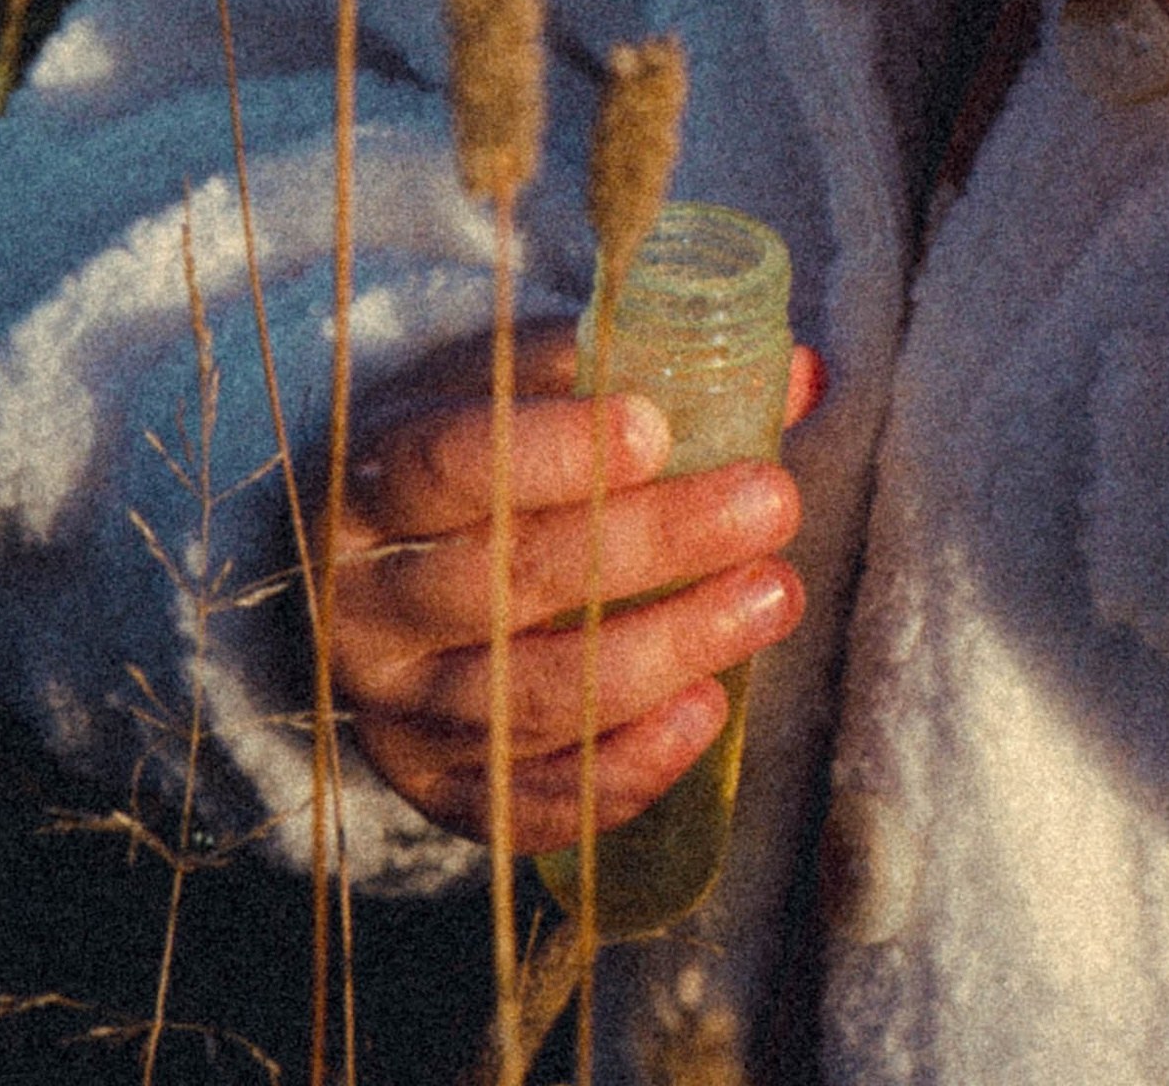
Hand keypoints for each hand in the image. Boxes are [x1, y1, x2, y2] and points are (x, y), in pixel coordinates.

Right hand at [326, 326, 821, 847]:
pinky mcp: (434, 793)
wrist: (365, 571)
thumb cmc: (464, 456)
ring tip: (774, 597)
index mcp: (368, 488)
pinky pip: (532, 803)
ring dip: (670, 650)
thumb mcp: (513, 386)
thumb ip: (633, 365)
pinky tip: (708, 708)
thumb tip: (803, 375)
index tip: (657, 429)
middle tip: (772, 504)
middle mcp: (365, 609)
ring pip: (535, 697)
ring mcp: (394, 714)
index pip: (450, 465)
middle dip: (657, 543)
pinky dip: (626, 767)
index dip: (554, 451)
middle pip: (513, 581)